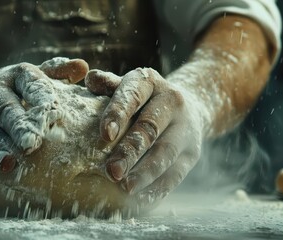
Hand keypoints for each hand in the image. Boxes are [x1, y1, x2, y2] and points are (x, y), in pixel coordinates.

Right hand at [0, 58, 88, 185]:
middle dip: (18, 127)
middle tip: (32, 144)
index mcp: (16, 76)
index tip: (54, 112)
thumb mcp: (33, 77)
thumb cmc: (15, 91)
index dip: (41, 97)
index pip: (31, 84)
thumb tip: (83, 67)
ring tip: (7, 164)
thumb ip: (57, 73)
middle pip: (6, 109)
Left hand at [85, 68, 202, 200]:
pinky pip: (176, 174)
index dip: (119, 113)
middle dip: (130, 151)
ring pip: (165, 153)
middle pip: (150, 128)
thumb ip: (109, 85)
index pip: (133, 95)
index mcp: (150, 82)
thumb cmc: (143, 99)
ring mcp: (185, 128)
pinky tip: (141, 199)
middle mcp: (172, 101)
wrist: (188, 106)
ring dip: (144, 173)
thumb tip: (90, 79)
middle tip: (111, 171)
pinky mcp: (193, 153)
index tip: (105, 134)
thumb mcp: (129, 85)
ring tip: (125, 188)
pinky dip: (158, 188)